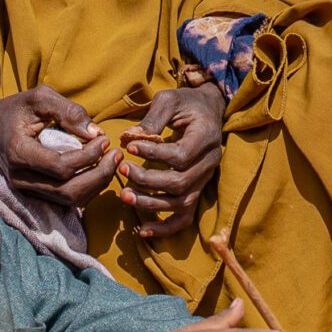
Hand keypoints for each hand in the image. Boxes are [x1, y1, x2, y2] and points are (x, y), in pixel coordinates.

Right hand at [0, 87, 121, 208]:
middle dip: (99, 175)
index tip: (105, 140)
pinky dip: (88, 188)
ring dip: (97, 184)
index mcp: (18, 152)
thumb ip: (68, 111)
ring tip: (112, 161)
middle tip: (117, 154)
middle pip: (68, 190)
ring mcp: (26, 189)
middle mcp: (20, 177)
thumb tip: (95, 133)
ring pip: (69, 199)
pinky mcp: (35, 193)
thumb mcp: (40, 97)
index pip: (60, 166)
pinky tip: (99, 169)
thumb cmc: (19, 108)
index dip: (88, 156)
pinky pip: (66, 200)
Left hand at [120, 83, 225, 238]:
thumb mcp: (169, 100)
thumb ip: (152, 119)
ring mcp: (205, 180)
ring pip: (181, 203)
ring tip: (124, 195)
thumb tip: (131, 138)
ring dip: (150, 203)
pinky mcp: (197, 190)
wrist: (208, 110)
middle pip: (179, 183)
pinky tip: (143, 231)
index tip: (129, 147)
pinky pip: (185, 218)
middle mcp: (210, 163)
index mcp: (206, 138)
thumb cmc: (186, 103)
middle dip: (146, 180)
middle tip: (122, 170)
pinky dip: (165, 228)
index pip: (180, 156)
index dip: (153, 155)